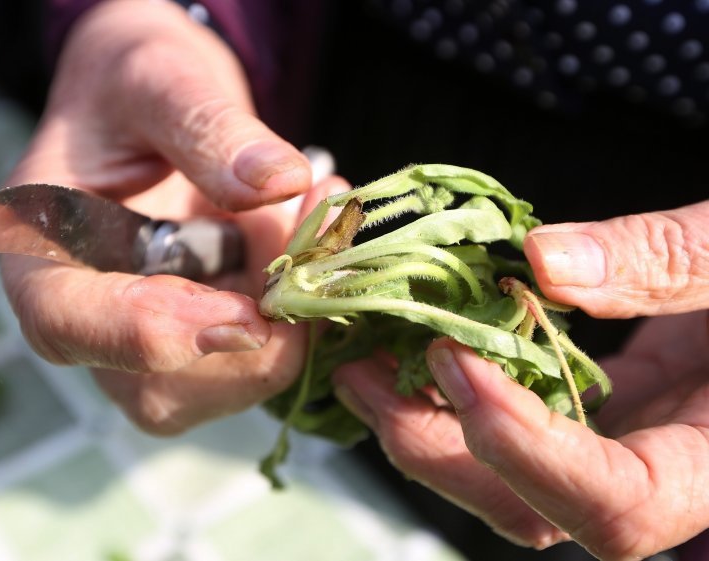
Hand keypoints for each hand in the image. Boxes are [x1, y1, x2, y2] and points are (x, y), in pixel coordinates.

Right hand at [1, 0, 323, 433]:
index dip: (155, 334)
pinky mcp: (202, 340)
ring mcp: (148, 341)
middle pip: (158, 390)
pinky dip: (305, 311)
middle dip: (255, 335)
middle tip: (312, 233)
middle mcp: (89, 318)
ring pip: (223, 385)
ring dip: (292, 318)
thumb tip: (280, 181)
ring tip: (314, 212)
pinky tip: (316, 234)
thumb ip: (206, 126)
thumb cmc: (135, 87)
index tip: (248, 316)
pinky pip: (261, 357)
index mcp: (40, 253)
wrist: (158, 108)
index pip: (67, 326)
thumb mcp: (158, 78)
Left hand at [334, 200, 708, 559]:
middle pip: (534, 509)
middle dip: (436, 449)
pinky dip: (457, 392)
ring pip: (509, 478)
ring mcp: (625, 442)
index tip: (456, 363)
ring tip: (360, 362)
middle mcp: (664, 471)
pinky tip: (415, 344)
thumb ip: (668, 260)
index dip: (528, 451)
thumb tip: (542, 260)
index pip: (618, 508)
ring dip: (426, 426)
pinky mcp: (601, 407)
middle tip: (360, 372)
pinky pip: (517, 420)